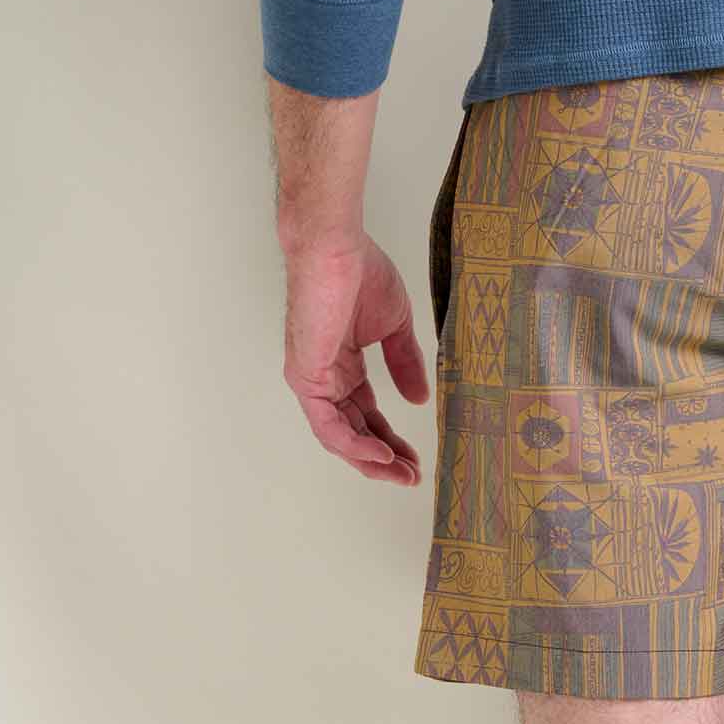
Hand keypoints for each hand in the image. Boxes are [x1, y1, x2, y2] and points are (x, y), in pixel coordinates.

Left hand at [281, 234, 428, 483]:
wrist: (335, 246)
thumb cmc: (359, 270)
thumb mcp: (395, 327)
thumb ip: (405, 364)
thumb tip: (418, 400)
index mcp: (343, 365)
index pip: (366, 414)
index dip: (391, 438)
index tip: (416, 457)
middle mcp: (324, 376)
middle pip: (353, 432)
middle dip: (384, 459)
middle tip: (412, 477)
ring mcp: (312, 378)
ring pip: (339, 437)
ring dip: (370, 460)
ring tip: (401, 474)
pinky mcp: (306, 376)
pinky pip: (328, 425)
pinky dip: (354, 445)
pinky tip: (380, 455)